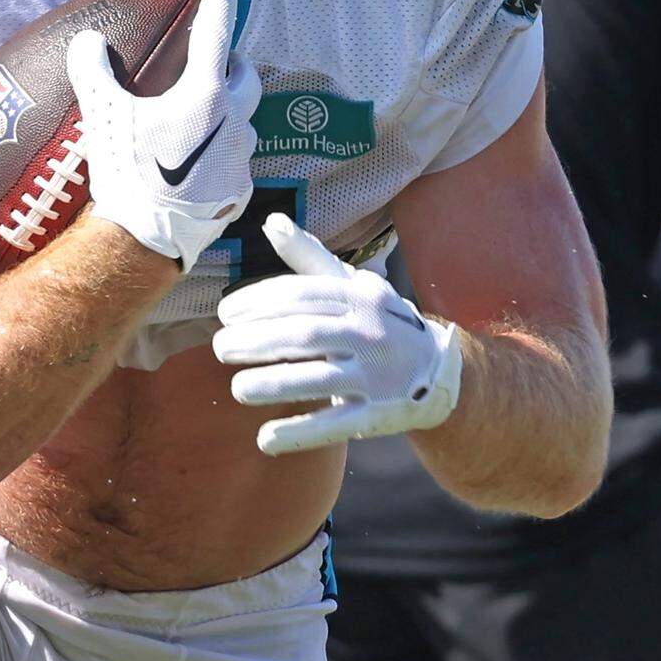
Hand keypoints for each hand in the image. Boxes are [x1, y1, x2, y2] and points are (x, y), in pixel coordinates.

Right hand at [66, 0, 259, 271]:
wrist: (147, 240)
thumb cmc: (127, 173)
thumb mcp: (102, 117)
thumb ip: (93, 71)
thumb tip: (87, 40)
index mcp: (204, 94)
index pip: (217, 35)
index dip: (220, 7)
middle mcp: (234, 121)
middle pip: (245, 77)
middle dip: (232, 64)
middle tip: (212, 63)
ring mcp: (241, 158)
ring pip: (246, 121)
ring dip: (230, 110)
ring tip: (202, 116)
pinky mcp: (240, 190)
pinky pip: (237, 160)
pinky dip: (224, 151)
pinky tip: (200, 162)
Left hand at [213, 214, 461, 453]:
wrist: (441, 370)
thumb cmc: (380, 320)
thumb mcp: (353, 284)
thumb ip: (309, 257)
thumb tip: (271, 221)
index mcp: (359, 297)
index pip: (300, 296)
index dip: (257, 303)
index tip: (225, 314)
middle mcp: (369, 333)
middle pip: (303, 335)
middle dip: (255, 341)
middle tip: (219, 348)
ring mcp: (376, 377)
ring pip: (316, 379)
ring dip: (271, 385)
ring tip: (236, 389)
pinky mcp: (378, 416)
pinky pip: (334, 426)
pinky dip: (298, 434)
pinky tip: (264, 439)